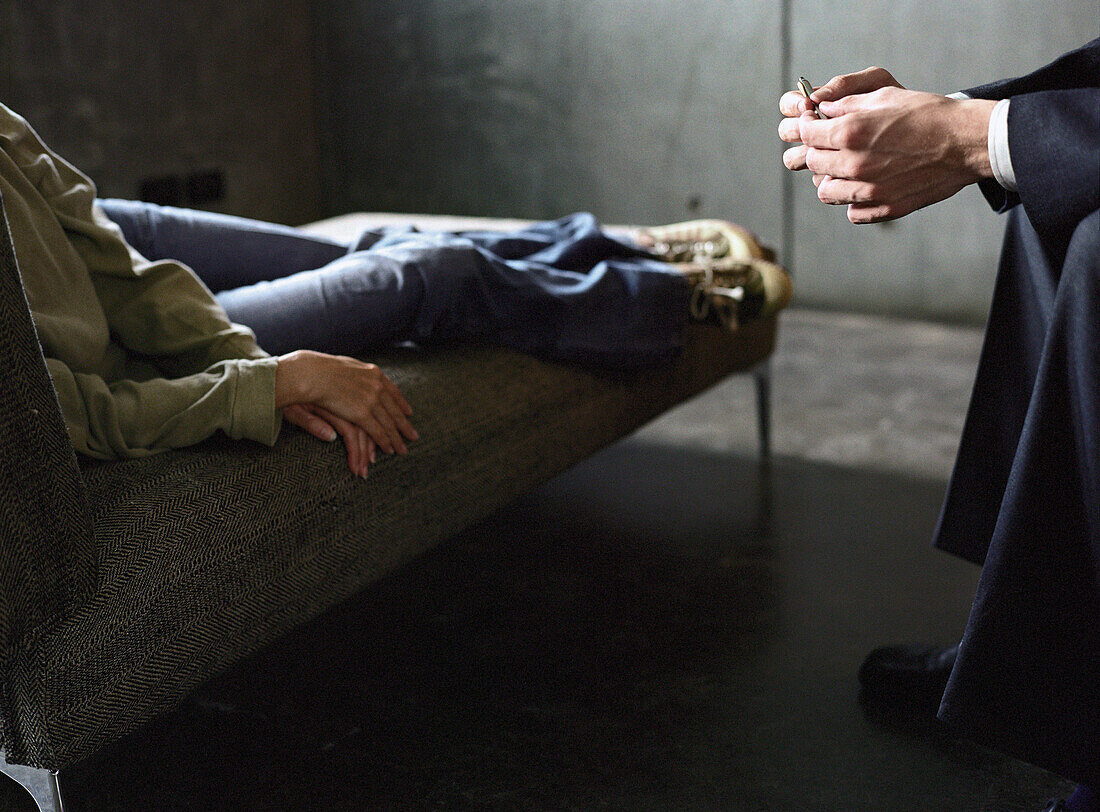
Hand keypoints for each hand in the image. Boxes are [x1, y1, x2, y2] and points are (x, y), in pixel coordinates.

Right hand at [276, 350, 416, 473]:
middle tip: (413, 436)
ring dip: (396, 439)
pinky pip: (378, 431)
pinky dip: (385, 442)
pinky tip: (389, 450)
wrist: (307, 372)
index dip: (400, 403)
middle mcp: (375, 385)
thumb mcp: (336, 374)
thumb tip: (355, 387)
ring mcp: (371, 398)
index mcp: (371, 372)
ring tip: (402, 451)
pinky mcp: (362, 412)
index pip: (391, 390)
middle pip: (394, 410)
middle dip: (403, 425)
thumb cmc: (314, 371)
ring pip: (388, 423)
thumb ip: (348, 383)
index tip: (408, 412)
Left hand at [779, 68, 995, 223]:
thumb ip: (846, 104)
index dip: (808, 128)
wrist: (966, 141)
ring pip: (826, 192)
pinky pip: (852, 212)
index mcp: (851, 132)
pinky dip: (854, 201)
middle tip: (833, 145)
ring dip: (832, 178)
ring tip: (848, 167)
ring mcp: (869, 190)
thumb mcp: (885, 96)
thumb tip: (822, 108)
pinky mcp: (885, 208)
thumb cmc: (928, 114)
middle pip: (813, 163)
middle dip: (819, 151)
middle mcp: (855, 164)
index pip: (807, 134)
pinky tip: (867, 185)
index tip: (815, 126)